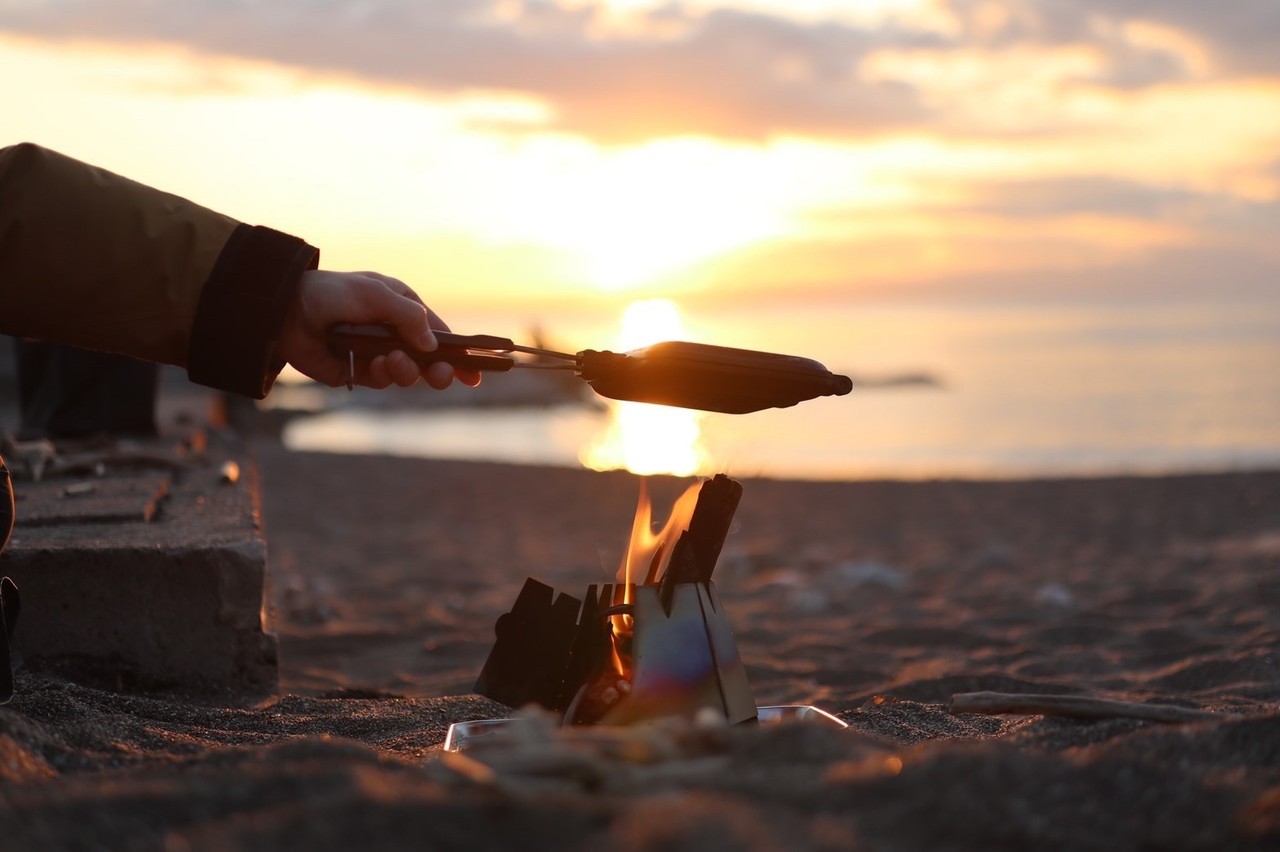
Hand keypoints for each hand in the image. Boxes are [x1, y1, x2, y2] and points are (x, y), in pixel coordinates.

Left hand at [277, 270, 481, 389]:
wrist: (285, 311)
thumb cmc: (332, 293)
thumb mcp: (376, 295)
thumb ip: (408, 317)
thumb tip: (433, 345)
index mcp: (404, 308)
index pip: (440, 334)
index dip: (459, 354)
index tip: (474, 372)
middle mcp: (394, 332)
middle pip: (430, 360)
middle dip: (439, 370)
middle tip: (440, 375)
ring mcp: (377, 353)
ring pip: (408, 374)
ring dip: (406, 371)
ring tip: (391, 361)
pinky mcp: (358, 371)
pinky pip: (381, 381)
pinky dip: (381, 375)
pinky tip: (371, 364)